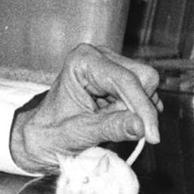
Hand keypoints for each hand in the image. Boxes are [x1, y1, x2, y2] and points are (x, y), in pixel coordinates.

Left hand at [8, 44, 160, 174]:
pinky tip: (117, 119)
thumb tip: (142, 127)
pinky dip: (137, 111)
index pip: (126, 80)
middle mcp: (100, 56)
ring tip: (110, 123)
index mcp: (84, 61)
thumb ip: (112, 128)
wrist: (40, 137)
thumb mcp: (80, 133)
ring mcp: (111, 65)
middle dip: (139, 107)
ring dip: (137, 110)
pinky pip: (144, 93)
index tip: (152, 135)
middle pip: (143, 77)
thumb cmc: (51, 133)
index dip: (142, 108)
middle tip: (121, 129)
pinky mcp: (119, 79)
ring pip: (147, 85)